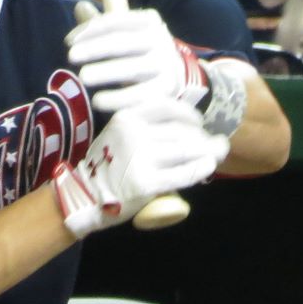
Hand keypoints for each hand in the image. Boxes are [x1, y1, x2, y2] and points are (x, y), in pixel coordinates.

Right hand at [52, 101, 228, 237]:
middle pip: (182, 131)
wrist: (85, 197)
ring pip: (187, 150)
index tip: (199, 124)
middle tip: (216, 145)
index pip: (168, 106)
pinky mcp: (146, 183)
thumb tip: (191, 128)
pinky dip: (201, 169)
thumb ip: (147, 128)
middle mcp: (133, 134)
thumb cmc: (108, 167)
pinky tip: (208, 167)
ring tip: (217, 154)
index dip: (190, 114)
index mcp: (126, 117)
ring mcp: (140, 158)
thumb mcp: (119, 135)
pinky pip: (183, 173)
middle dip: (204, 138)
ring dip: (208, 152)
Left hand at [66, 3, 208, 111]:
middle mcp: (161, 39)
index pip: (115, 21)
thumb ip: (101, 25)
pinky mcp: (167, 89)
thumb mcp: (123, 35)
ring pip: (132, 68)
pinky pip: (139, 95)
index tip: (68, 42)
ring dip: (105, 72)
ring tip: (82, 78)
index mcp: (149, 21)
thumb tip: (79, 7)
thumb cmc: (138, 52)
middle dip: (94, 49)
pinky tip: (98, 101)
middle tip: (70, 57)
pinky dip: (118, 98)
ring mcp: (166, 65)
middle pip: (122, 42)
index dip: (89, 30)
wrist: (175, 76)